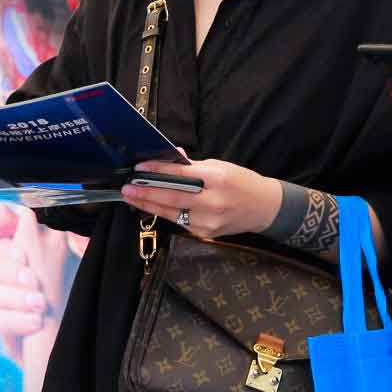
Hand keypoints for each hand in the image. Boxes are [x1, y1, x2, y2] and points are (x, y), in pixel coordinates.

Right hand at [0, 204, 59, 360]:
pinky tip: (37, 320)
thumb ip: (27, 226)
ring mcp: (3, 302)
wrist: (75, 334)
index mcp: (15, 251)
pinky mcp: (4, 326)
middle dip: (8, 271)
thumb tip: (4, 209)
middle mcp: (4, 274)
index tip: (19, 251)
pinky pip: (0, 321)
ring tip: (40, 303)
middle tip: (32, 278)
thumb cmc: (66, 289)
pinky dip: (19, 320)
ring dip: (16, 297)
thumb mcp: (54, 247)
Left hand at [122, 157, 277, 239]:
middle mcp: (214, 202)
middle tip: (127, 188)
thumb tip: (169, 158)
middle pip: (172, 198)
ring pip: (172, 213)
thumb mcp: (220, 166)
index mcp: (218, 179)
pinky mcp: (206, 233)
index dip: (157, 171)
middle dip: (146, 193)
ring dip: (148, 205)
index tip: (139, 168)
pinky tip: (150, 207)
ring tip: (131, 198)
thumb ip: (192, 166)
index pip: (181, 175)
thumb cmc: (241, 182)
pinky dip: (164, 213)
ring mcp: (209, 222)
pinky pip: (179, 222)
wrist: (264, 208)